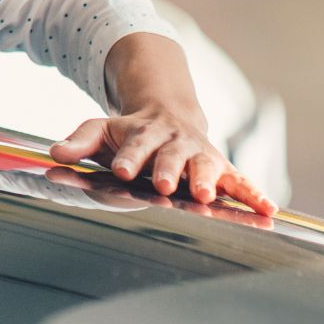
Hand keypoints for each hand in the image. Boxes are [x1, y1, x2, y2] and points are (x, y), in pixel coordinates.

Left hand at [49, 106, 276, 215]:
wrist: (169, 113)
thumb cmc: (131, 132)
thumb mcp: (101, 130)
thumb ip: (79, 141)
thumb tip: (55, 153)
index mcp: (145, 134)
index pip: (134, 145)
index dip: (128, 157)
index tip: (121, 169)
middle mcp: (176, 142)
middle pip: (172, 155)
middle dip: (169, 169)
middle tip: (164, 184)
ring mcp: (201, 154)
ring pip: (207, 164)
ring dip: (208, 180)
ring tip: (207, 196)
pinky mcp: (223, 167)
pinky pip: (241, 180)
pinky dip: (255, 194)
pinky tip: (269, 209)